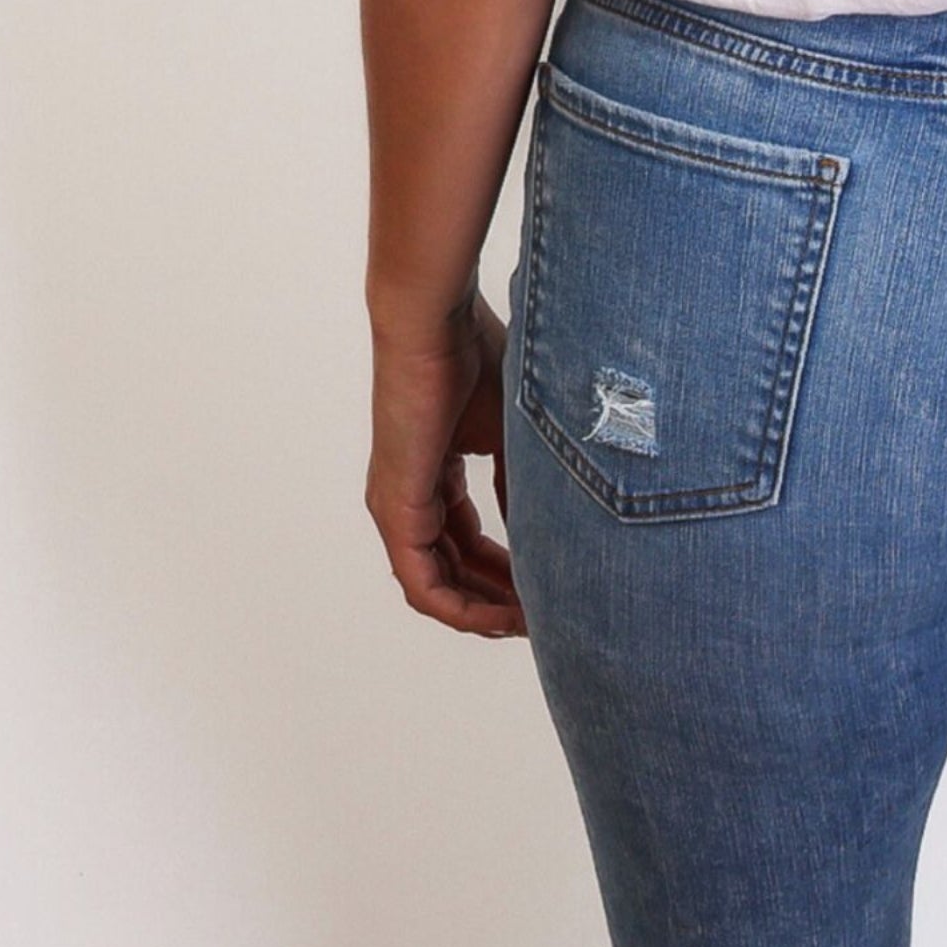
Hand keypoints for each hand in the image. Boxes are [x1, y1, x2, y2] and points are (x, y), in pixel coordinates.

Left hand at [366, 294, 524, 636]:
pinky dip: (462, 607)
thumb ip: (523, 485)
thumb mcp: (514, 431)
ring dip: (484, 610)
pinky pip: (424, 584)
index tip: (549, 587)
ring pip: (439, 585)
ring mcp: (399, 506)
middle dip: (501, 597)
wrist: (436, 322)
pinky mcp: (397, 510)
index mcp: (436, 471)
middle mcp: (410, 496)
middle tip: (545, 618)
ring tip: (530, 625)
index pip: (468, 539)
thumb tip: (548, 534)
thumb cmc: (476, 353)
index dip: (508, 570)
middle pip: (455, 569)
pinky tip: (501, 616)